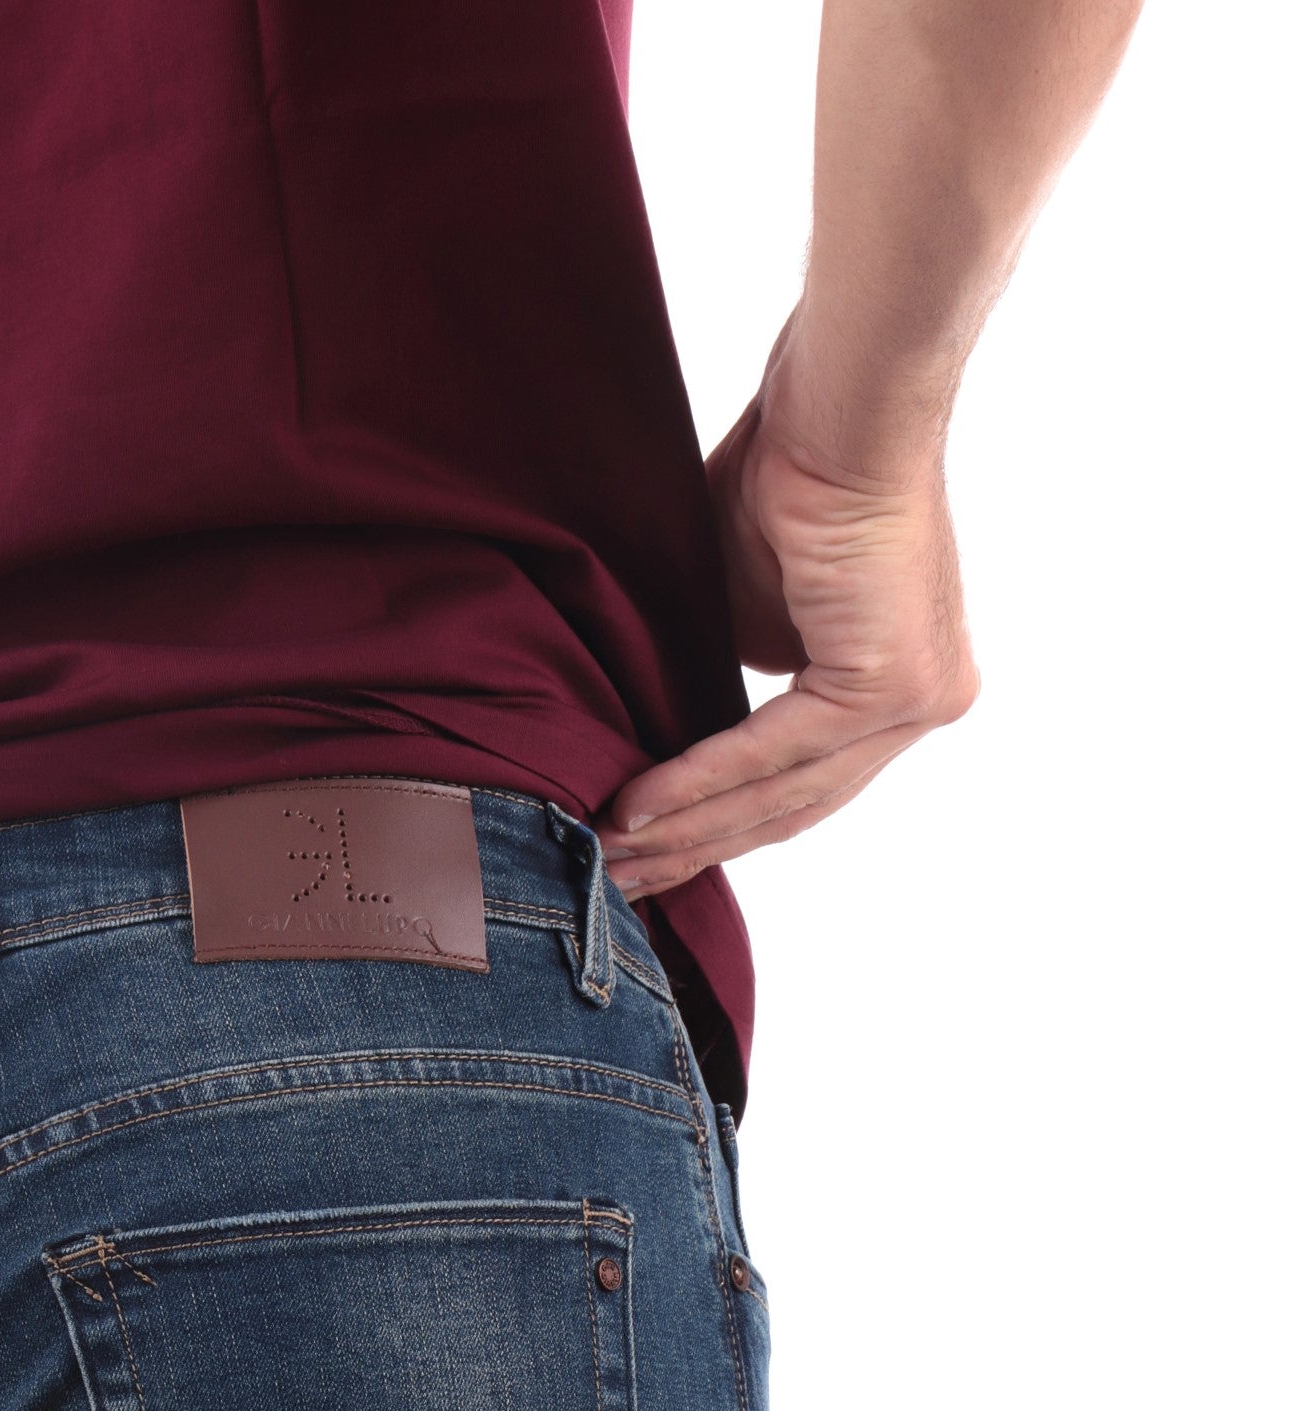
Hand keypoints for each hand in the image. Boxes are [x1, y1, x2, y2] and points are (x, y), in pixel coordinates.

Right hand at [600, 363, 980, 895]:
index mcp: (900, 683)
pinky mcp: (890, 687)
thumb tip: (676, 740)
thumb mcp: (748, 606)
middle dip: (696, 850)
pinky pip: (774, 754)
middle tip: (615, 882)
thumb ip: (731, 676)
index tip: (640, 854)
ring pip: (784, 793)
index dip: (716, 823)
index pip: (802, 780)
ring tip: (611, 856)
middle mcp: (925, 701)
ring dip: (688, 832)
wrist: (835, 402)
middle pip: (795, 806)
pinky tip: (639, 810)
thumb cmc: (791, 470)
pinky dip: (698, 782)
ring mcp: (918, 700)